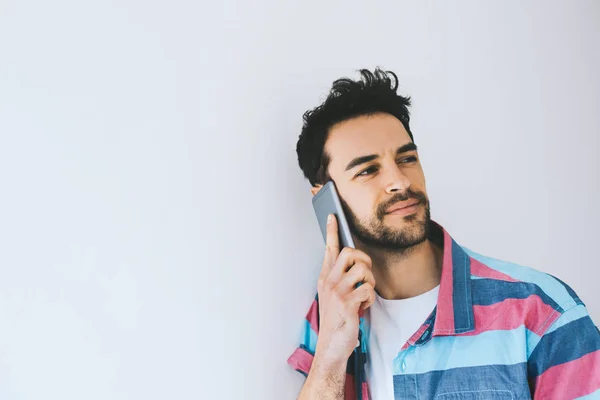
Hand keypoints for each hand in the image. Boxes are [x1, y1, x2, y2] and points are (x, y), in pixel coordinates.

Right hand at [313, 214, 375, 370]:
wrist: (331, 346)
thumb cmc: (336, 320)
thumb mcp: (333, 296)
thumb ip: (340, 278)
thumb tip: (354, 262)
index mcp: (325, 278)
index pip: (328, 249)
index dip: (331, 231)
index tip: (332, 216)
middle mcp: (329, 282)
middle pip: (349, 252)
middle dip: (363, 259)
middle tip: (364, 274)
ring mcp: (337, 292)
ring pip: (362, 269)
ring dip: (370, 282)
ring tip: (363, 295)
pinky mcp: (347, 303)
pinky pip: (368, 289)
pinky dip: (370, 299)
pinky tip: (363, 307)